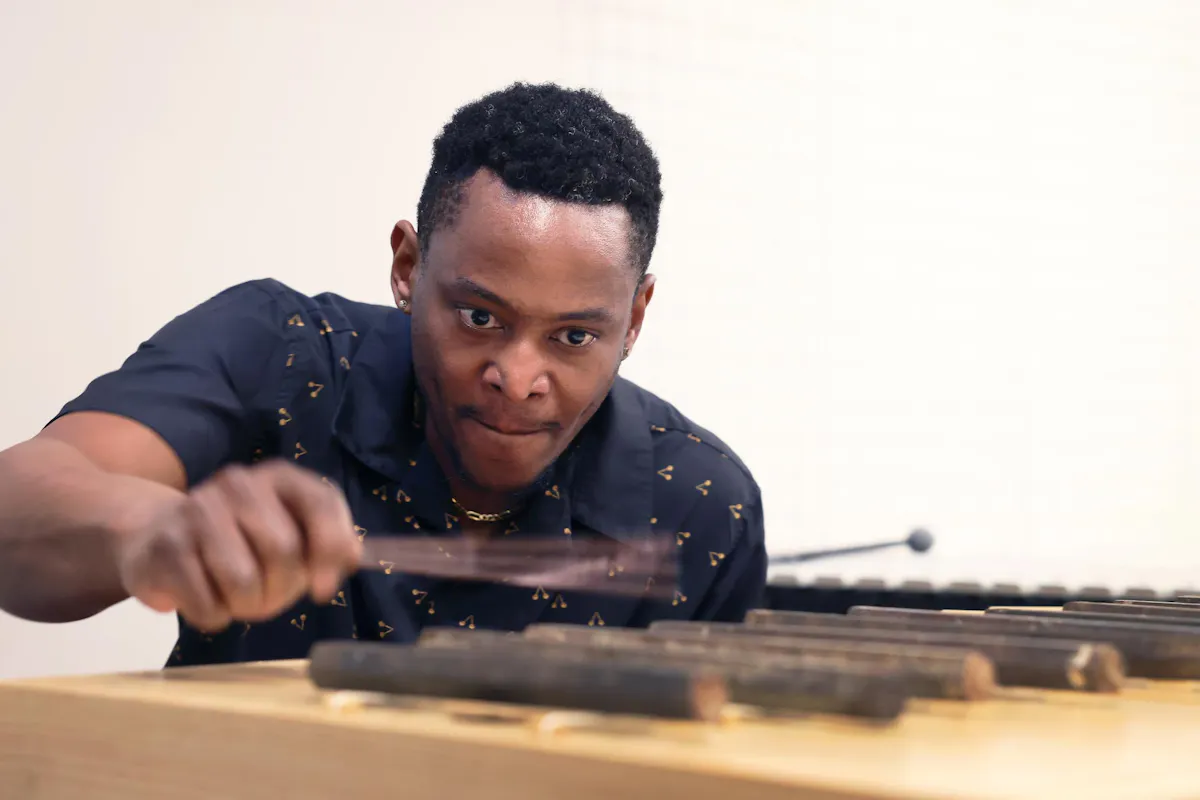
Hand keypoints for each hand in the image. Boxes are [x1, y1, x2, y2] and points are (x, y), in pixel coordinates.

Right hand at [114, 460, 361, 631]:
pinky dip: (213, 617)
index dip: (330, 548)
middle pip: (283, 550)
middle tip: (270, 596)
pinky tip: (205, 599)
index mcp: (279, 477)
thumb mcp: (291, 533)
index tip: (323, 589)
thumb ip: (328, 544)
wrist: (157, 534)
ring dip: (247, 606)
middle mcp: (238, 483)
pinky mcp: (165, 547)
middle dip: (282, 589)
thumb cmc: (241, 540)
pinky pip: (206, 605)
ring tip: (237, 597)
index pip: (321, 502)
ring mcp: (196, 510)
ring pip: (243, 582)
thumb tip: (352, 558)